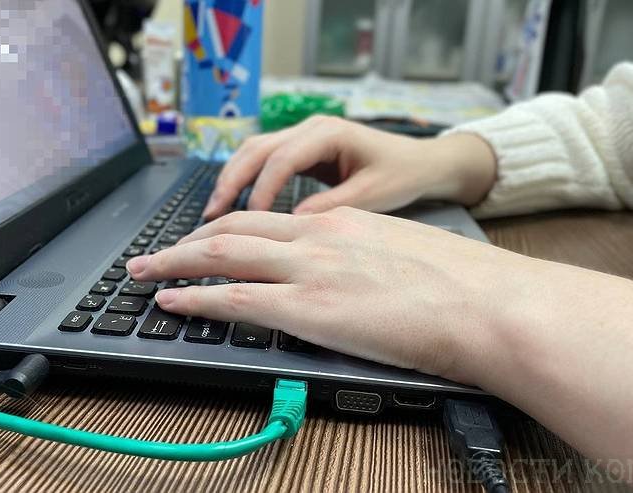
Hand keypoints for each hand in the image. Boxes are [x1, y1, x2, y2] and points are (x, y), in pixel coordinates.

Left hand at [128, 208, 632, 485]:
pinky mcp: (308, 308)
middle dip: (183, 244)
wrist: (487, 304)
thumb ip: (360, 261)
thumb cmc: (459, 287)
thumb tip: (342, 280)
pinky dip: (195, 298)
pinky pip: (234, 297)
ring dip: (174, 265)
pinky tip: (172, 302)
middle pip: (230, 230)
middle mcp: (316, 237)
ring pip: (220, 255)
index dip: (222, 228)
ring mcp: (309, 270)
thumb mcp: (400, 256)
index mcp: (340, 223)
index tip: (200, 240)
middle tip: (151, 257)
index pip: (264, 219)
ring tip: (143, 275)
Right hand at [202, 116, 496, 218]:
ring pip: (254, 152)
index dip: (262, 189)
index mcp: (329, 132)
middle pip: (256, 148)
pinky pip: (265, 162)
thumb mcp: (372, 195)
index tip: (250, 220)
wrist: (421, 162)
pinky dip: (246, 181)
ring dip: (232, 180)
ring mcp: (304, 136)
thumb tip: (292, 225)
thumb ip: (332, 207)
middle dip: (231, 181)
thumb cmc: (402, 175)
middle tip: (210, 215)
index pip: (282, 158)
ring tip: (213, 213)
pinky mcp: (302, 150)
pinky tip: (235, 206)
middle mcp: (311, 127)